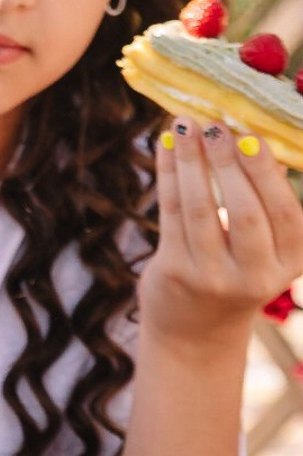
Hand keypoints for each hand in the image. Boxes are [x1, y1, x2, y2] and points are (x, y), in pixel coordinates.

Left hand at [141, 121, 302, 345]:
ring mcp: (213, 277)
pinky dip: (168, 174)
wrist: (195, 330)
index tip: (251, 136)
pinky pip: (169, 213)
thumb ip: (264, 204)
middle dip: (228, 163)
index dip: (266, 173)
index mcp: (291, 262)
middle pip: (244, 212)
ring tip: (186, 125)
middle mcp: (256, 275)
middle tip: (216, 125)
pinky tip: (165, 146)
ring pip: (200, 209)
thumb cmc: (237, 270)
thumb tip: (249, 136)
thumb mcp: (266, 248)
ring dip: (191, 162)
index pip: (283, 213)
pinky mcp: (175, 272)